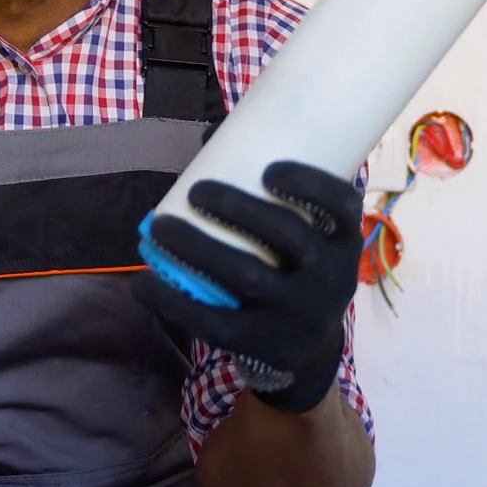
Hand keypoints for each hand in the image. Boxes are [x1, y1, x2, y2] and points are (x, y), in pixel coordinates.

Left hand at [134, 162, 362, 412]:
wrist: (307, 349)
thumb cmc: (292, 267)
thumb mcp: (302, 235)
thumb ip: (266, 190)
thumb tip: (208, 137)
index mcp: (343, 242)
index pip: (340, 207)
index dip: (309, 185)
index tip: (269, 170)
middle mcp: (331, 279)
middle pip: (287, 235)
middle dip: (237, 207)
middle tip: (196, 191)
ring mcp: (299, 316)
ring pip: (246, 276)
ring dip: (197, 247)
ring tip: (160, 227)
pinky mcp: (265, 345)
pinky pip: (215, 323)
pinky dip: (173, 301)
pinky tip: (143, 283)